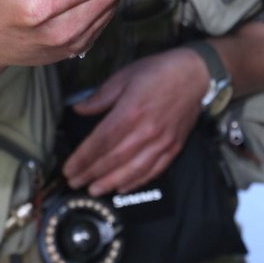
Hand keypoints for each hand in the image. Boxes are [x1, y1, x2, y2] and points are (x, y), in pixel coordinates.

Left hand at [61, 46, 208, 195]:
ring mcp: (161, 142)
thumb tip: (78, 109)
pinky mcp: (174, 147)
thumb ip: (100, 97)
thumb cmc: (157, 72)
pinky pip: (154, 170)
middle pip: (113, 159)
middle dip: (91, 173)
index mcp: (130, 112)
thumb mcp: (123, 77)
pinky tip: (123, 187)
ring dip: (111, 182)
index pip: (100, 142)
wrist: (194, 74)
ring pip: (132, 170)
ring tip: (94, 190)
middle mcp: (145, 131)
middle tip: (74, 182)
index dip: (83, 158)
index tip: (69, 168)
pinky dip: (137, 181)